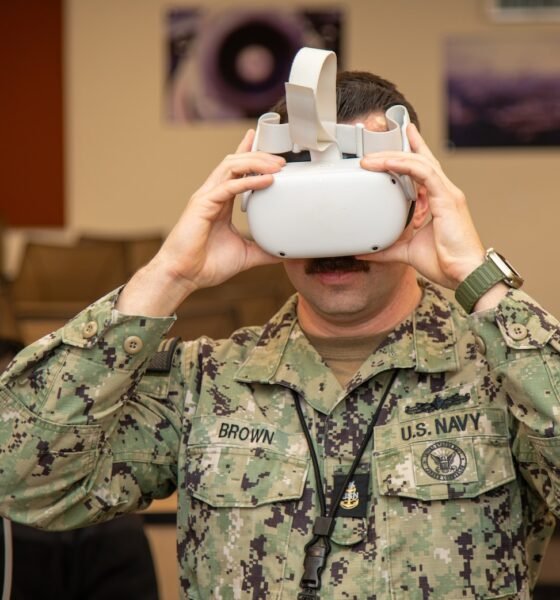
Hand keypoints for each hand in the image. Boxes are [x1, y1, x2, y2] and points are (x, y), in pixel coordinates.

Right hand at [117, 130, 284, 315]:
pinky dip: (249, 181)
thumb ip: (264, 250)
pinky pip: (228, 186)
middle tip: (281, 160)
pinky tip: (266, 180)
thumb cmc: (206, 265)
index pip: (236, 170)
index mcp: (220, 202)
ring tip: (277, 166)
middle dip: (259, 156)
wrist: (184, 276)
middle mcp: (212, 195)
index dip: (249, 153)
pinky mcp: (202, 205)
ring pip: (231, 166)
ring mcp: (206, 197)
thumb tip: (284, 253)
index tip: (265, 144)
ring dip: (255, 162)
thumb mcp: (245, 255)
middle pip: (236, 162)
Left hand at [357, 124, 484, 289]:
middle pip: (420, 161)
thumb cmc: (446, 263)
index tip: (401, 138)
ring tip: (371, 159)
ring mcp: (447, 193)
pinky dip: (404, 165)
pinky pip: (424, 173)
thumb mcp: (407, 252)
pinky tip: (387, 164)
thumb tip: (364, 251)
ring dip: (393, 158)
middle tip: (373, 149)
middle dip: (398, 150)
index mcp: (439, 202)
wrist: (465, 274)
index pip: (424, 170)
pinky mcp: (447, 198)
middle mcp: (445, 193)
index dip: (412, 152)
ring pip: (419, 163)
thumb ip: (386, 249)